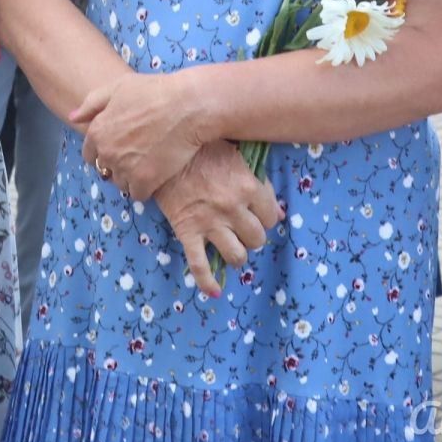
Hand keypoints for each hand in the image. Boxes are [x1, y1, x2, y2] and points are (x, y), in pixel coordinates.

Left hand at [71, 71, 205, 199]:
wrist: (186, 106)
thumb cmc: (154, 91)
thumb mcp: (119, 87)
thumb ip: (92, 103)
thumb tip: (73, 117)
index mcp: (97, 131)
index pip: (89, 154)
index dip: (103, 151)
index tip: (120, 148)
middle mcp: (106, 152)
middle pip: (105, 169)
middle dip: (117, 164)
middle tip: (138, 154)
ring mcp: (124, 168)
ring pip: (121, 182)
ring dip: (131, 177)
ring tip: (149, 163)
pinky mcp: (144, 181)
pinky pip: (137, 193)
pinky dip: (146, 187)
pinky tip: (157, 174)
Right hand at [153, 142, 284, 297]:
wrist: (163, 152)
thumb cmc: (202, 150)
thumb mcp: (237, 157)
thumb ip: (260, 183)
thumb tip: (278, 213)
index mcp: (248, 186)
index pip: (270, 217)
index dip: (264, 219)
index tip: (255, 216)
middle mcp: (232, 207)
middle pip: (257, 239)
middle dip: (251, 237)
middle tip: (241, 230)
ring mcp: (210, 222)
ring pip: (237, 256)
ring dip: (236, 255)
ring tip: (230, 248)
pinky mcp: (187, 231)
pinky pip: (199, 265)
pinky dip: (207, 282)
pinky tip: (213, 291)